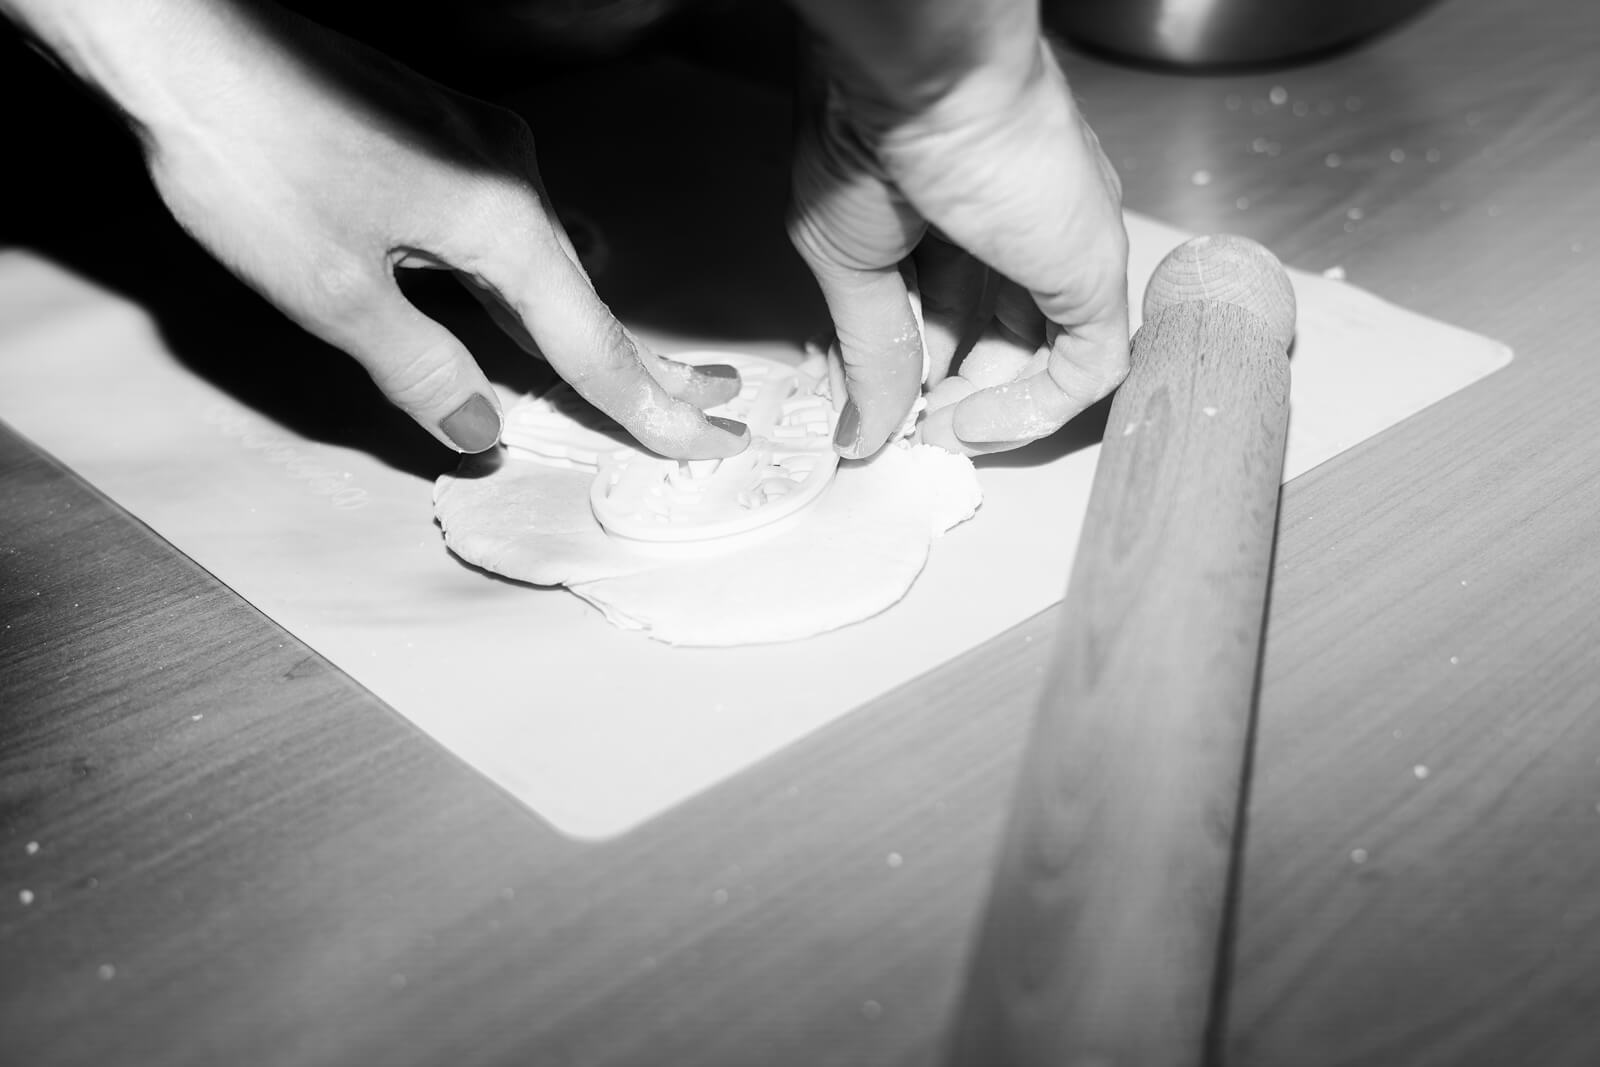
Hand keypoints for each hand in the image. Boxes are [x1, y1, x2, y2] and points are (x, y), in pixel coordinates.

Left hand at [8, 0, 748, 456]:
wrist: (185, 39)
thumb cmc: (253, 160)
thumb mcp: (336, 294)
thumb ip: (421, 370)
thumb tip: (482, 428)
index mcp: (502, 225)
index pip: (595, 343)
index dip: (653, 404)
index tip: (712, 436)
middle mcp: (511, 179)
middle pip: (590, 296)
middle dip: (650, 360)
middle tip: (716, 398)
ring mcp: (478, 147)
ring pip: (547, 258)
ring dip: (581, 323)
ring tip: (626, 372)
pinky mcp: (439, 134)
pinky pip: (507, 226)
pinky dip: (526, 283)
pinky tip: (511, 302)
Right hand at [787, 22, 1128, 457]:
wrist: (921, 81)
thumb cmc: (871, 132)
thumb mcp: (846, 261)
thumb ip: (868, 350)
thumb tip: (863, 430)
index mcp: (961, 206)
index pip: (953, 309)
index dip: (922, 369)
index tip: (888, 411)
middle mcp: (1022, 225)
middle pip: (1002, 336)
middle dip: (955, 395)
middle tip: (916, 431)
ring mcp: (1062, 250)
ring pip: (1050, 359)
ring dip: (994, 413)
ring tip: (942, 433)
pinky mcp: (1092, 273)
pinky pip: (1085, 371)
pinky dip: (1031, 413)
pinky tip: (974, 424)